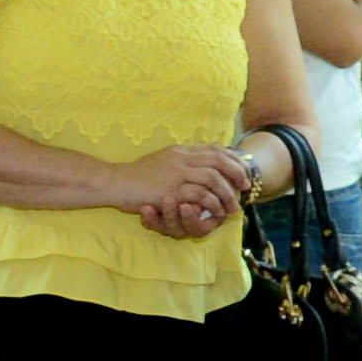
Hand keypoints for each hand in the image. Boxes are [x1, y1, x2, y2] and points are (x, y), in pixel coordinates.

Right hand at [124, 144, 250, 239]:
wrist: (116, 182)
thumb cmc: (136, 176)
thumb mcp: (161, 161)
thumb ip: (179, 161)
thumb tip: (195, 163)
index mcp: (180, 150)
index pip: (214, 149)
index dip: (231, 159)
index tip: (241, 171)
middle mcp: (182, 157)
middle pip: (219, 159)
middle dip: (237, 172)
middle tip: (245, 186)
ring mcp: (177, 172)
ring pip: (214, 177)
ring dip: (228, 192)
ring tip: (234, 205)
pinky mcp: (172, 188)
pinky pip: (200, 193)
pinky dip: (213, 202)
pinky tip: (217, 211)